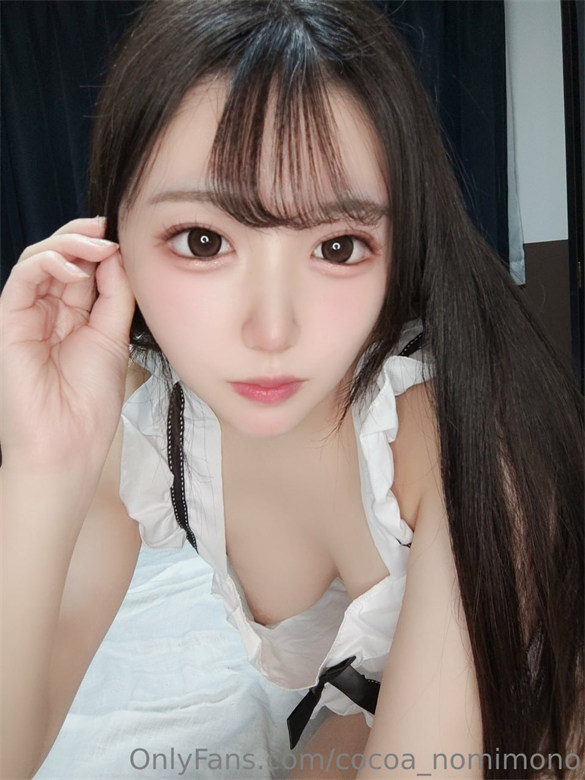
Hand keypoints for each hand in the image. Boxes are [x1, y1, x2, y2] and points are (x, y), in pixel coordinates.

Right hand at [0, 217, 134, 472]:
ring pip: (41, 260)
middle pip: (62, 259)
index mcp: (75, 318)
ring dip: (69, 245)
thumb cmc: (90, 401)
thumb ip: (114, 296)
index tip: (126, 237)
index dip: (102, 249)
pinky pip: (22, 278)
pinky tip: (73, 266)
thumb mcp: (113, 338)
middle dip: (85, 238)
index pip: (84, 270)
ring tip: (97, 246)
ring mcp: (27, 315)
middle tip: (109, 230)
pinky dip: (47, 263)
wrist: (68, 442)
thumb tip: (117, 255)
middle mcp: (49, 312)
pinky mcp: (9, 321)